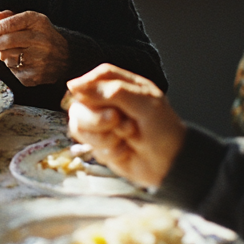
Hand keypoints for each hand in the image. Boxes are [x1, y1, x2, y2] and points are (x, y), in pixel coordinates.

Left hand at [0, 10, 69, 85]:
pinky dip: (12, 67)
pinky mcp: (36, 75)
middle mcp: (41, 40)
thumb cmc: (42, 37)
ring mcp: (40, 59)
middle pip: (6, 41)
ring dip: (3, 55)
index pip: (11, 23)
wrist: (66, 56)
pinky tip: (21, 62)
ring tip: (12, 52)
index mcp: (39, 22)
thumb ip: (11, 17)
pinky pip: (13, 71)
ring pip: (7, 57)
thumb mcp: (30, 22)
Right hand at [65, 63, 186, 187]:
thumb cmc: (164, 130)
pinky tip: (123, 150)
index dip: (88, 85)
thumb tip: (74, 86)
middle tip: (117, 121)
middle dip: (96, 118)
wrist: (170, 165)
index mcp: (121, 85)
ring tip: (125, 138)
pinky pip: (87, 144)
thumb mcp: (145, 104)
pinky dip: (107, 149)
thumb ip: (112, 91)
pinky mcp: (98, 143)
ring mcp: (100, 124)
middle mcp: (107, 103)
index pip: (96, 78)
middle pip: (79, 103)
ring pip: (78, 125)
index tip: (85, 96)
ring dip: (103, 136)